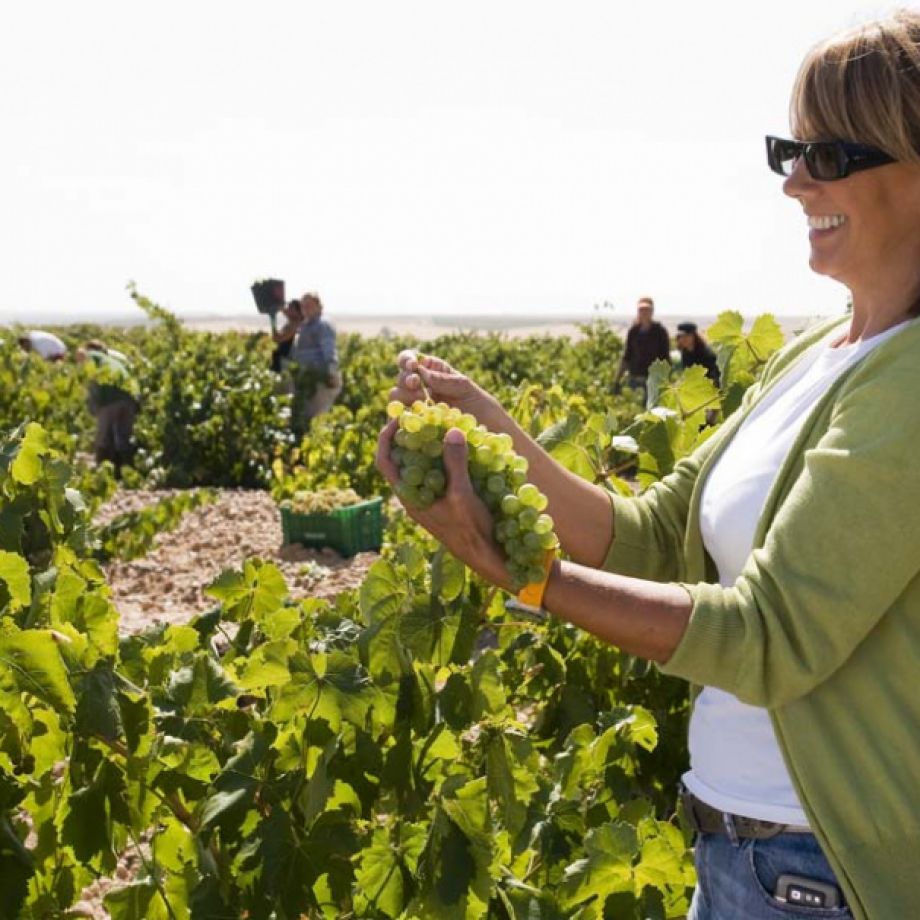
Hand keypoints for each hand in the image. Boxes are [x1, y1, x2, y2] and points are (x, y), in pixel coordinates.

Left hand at [376, 420, 512, 590]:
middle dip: (410, 436)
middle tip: (423, 415)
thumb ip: (456, 463)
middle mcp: (416, 497)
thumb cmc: (470, 530)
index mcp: (409, 497)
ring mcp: (431, 499)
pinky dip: (444, 458)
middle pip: (402, 460)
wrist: (487, 557)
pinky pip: (439, 474)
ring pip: (422, 466)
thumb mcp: (462, 495)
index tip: (397, 417)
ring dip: (429, 446)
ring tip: (441, 425)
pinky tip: (460, 447)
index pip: (385, 462)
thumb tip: (451, 431)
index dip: (386, 437)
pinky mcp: (447, 500)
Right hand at [390, 350, 499, 424]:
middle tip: (417, 385)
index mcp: (431, 371)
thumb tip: (421, 371)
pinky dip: (403, 417)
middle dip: (406, 380)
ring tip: (422, 403)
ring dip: (405, 397)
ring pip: (396, 397)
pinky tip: (415, 418)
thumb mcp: (465, 388)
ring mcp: (416, 407)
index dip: (407, 360)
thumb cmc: (481, 406)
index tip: (413, 366)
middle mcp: (420, 387)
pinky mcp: (415, 427)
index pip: (409, 360)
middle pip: (401, 379)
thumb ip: (444, 379)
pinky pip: (401, 420)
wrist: (489, 432)